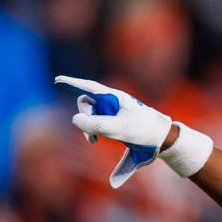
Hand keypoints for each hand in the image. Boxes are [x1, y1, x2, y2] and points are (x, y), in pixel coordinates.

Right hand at [54, 76, 173, 187]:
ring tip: (95, 141)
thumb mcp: (120, 129)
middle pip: (87, 103)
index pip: (89, 86)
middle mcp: (112, 102)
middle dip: (83, 118)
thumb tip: (75, 119)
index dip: (72, 82)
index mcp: (114, 97)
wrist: (163, 140)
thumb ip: (96, 124)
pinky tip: (96, 140)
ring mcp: (114, 112)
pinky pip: (98, 124)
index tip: (57, 80)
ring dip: (89, 127)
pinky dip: (95, 132)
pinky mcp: (116, 122)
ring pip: (91, 116)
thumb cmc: (144, 131)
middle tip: (91, 137)